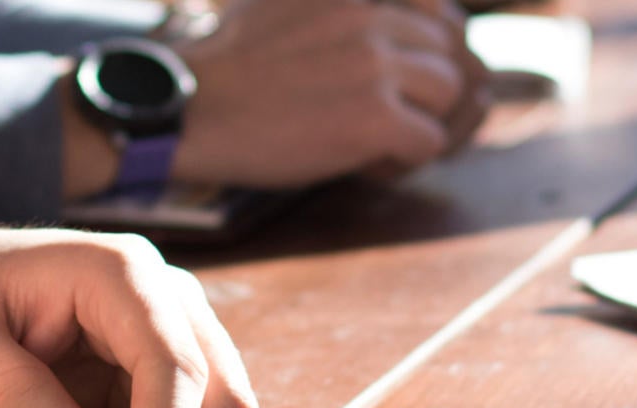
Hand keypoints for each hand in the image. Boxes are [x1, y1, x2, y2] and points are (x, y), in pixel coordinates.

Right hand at [171, 0, 478, 187]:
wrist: (188, 109)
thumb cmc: (230, 63)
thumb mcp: (285, 0)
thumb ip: (341, 6)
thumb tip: (404, 18)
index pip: (438, 8)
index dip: (427, 47)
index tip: (402, 75)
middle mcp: (369, 14)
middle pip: (446, 51)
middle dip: (425, 89)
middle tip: (387, 115)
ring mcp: (374, 65)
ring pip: (447, 94)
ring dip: (419, 121)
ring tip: (374, 139)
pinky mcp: (373, 117)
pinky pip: (429, 141)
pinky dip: (403, 159)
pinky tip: (364, 162)